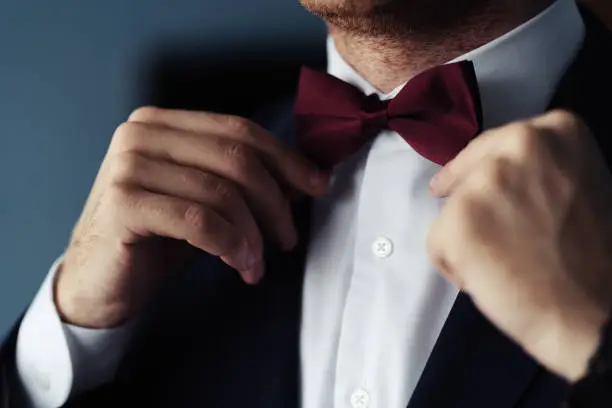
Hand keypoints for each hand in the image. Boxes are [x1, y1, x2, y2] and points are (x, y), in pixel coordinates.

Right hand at [55, 107, 328, 328]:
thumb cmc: (156, 239)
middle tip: (288, 237)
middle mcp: (141, 134)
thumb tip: (306, 177)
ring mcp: (128, 166)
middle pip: (236, 157)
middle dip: (274, 201)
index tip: (317, 185)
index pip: (240, 131)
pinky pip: (199, 220)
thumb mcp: (205, 201)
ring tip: (257, 263)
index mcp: (163, 123)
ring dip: (253, 233)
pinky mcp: (123, 203)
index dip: (286, 158)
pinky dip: (230, 243)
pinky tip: (240, 263)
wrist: (99, 280)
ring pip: (221, 191)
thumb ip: (243, 181)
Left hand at [428, 110, 611, 381]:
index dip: (481, 169)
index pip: (494, 146)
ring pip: (451, 210)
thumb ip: (536, 172)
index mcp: (556, 130)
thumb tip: (489, 179)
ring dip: (466, 237)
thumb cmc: (592, 256)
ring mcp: (483, 183)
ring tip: (503, 264)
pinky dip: (453, 265)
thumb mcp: (578, 187)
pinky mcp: (457, 221)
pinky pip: (437, 243)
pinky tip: (486, 280)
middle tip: (490, 232)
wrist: (595, 313)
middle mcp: (518, 145)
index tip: (473, 185)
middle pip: (467, 173)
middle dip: (470, 199)